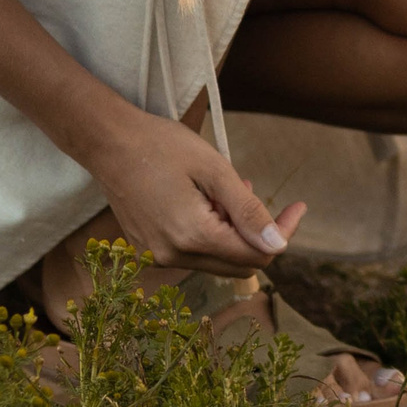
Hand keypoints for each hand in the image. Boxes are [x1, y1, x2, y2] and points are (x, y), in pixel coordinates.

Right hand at [85, 109, 307, 276]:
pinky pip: (193, 252)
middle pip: (238, 264)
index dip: (282, 233)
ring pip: (216, 259)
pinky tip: (204, 199)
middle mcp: (173, 257)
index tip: (298, 206)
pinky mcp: (148, 249)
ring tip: (224, 189)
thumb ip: (248, 211)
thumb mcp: (215, 170)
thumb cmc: (163, 146)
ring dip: (232, 230)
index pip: (256, 255)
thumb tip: (278, 244)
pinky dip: (209, 231)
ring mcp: (157, 256)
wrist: (108, 142)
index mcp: (193, 237)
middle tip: (249, 189)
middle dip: (257, 232)